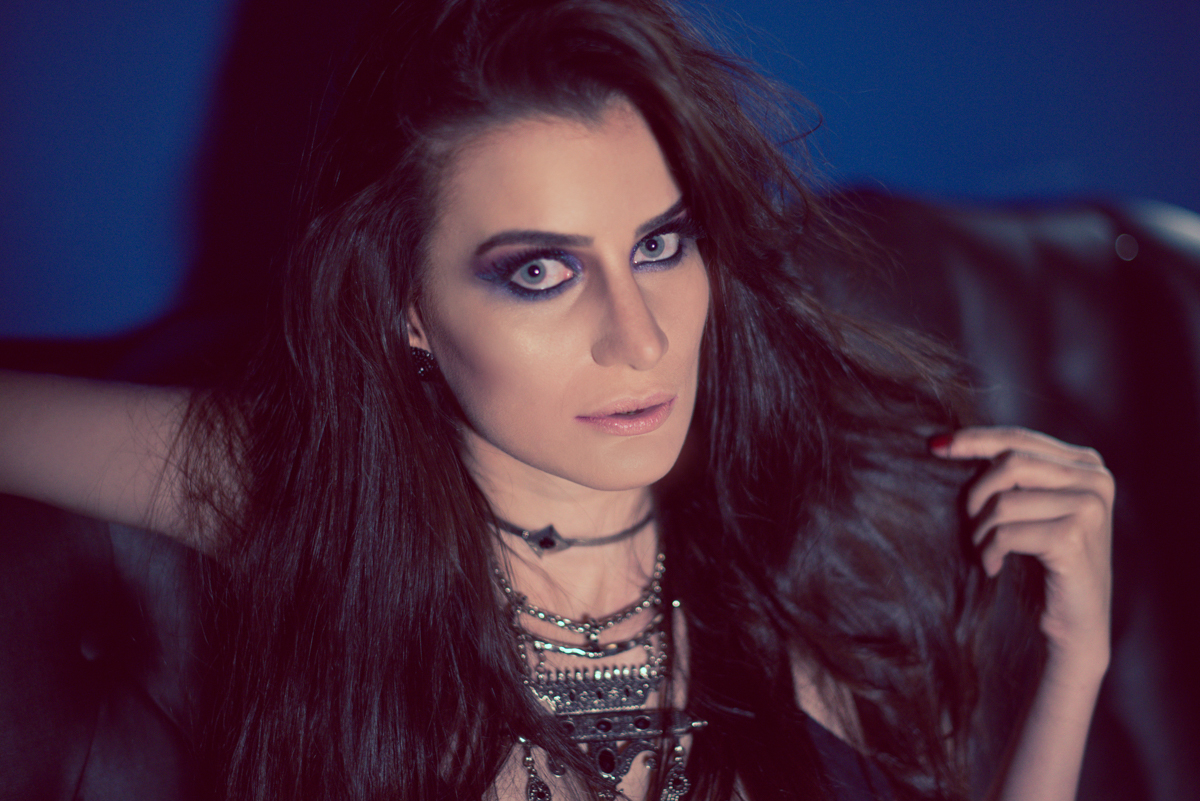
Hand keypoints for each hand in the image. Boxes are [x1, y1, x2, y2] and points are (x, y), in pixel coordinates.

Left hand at [931, 426, 1112, 672]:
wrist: (1073, 625)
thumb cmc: (1041, 563)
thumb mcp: (1029, 508)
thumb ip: (1011, 473)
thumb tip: (945, 441)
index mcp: (1086, 465)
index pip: (1019, 439)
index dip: (974, 440)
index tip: (935, 445)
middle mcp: (1095, 481)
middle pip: (1010, 463)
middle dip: (977, 495)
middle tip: (972, 525)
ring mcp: (1089, 509)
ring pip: (1004, 500)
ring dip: (981, 530)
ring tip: (985, 549)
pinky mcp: (1074, 538)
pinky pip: (1006, 532)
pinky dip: (989, 551)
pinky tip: (993, 567)